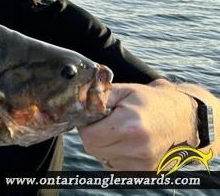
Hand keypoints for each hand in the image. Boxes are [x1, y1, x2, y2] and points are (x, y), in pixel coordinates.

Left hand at [77, 82, 195, 170]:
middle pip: (92, 148)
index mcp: (129, 125)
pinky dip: (114, 156)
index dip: (86, 124)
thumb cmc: (152, 102)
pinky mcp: (144, 173)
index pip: (88, 134)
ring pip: (102, 158)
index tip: (94, 117)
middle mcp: (136, 148)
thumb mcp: (125, 90)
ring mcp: (142, 163)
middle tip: (106, 123)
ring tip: (119, 132)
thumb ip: (99, 95)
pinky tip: (126, 143)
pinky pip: (114, 167)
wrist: (184, 120)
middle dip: (93, 134)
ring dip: (104, 146)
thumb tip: (78, 101)